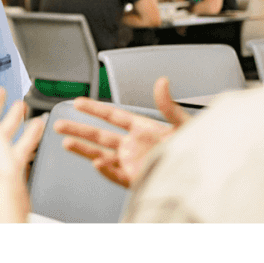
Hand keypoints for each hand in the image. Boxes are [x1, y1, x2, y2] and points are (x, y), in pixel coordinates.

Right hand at [53, 77, 190, 187]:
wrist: (204, 175)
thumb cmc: (199, 149)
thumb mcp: (184, 123)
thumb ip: (169, 105)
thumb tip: (162, 83)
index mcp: (144, 129)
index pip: (113, 116)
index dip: (94, 109)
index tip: (78, 102)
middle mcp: (135, 146)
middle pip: (100, 135)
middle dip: (79, 129)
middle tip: (60, 124)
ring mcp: (134, 163)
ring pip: (101, 155)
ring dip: (84, 150)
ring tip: (66, 143)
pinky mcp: (137, 179)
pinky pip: (116, 175)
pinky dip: (106, 170)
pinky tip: (97, 163)